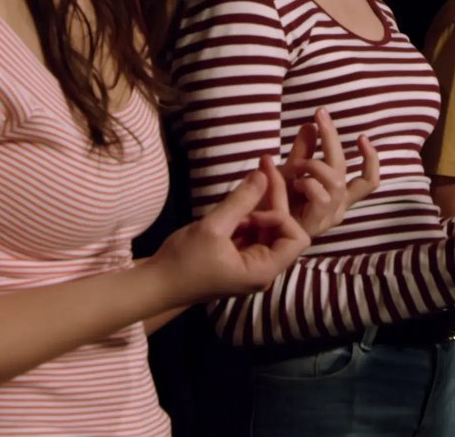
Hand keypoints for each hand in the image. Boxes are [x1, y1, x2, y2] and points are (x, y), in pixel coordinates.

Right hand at [155, 157, 309, 302]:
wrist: (157, 284)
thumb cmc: (184, 261)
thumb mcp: (213, 227)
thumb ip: (240, 201)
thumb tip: (263, 175)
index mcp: (263, 270)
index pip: (296, 238)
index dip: (280, 218)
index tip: (251, 214)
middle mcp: (263, 270)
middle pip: (284, 230)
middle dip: (272, 202)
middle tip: (261, 169)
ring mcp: (252, 265)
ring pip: (268, 229)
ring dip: (257, 209)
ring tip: (240, 194)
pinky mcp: (240, 259)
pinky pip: (254, 234)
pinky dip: (247, 217)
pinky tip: (234, 207)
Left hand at [278, 107, 380, 237]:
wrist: (257, 226)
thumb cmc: (276, 201)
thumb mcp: (291, 171)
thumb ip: (303, 150)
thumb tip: (312, 124)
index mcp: (339, 196)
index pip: (368, 180)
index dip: (371, 160)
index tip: (362, 137)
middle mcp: (338, 207)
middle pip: (345, 169)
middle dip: (332, 137)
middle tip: (319, 115)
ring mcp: (328, 217)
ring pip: (334, 181)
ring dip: (314, 164)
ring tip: (295, 163)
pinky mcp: (315, 224)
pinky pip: (321, 196)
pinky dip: (308, 182)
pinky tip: (295, 182)